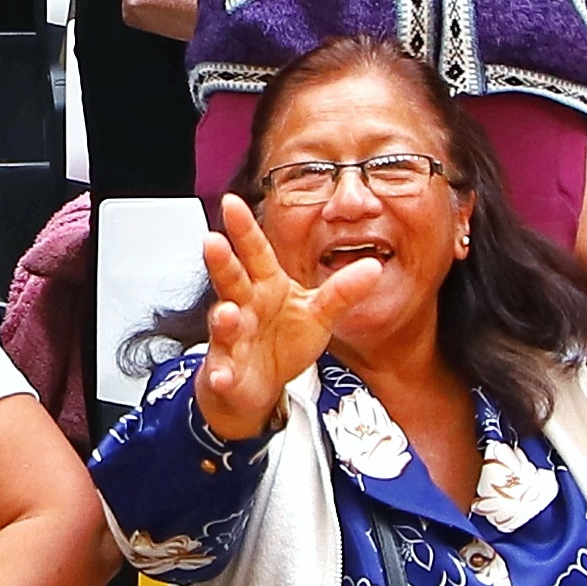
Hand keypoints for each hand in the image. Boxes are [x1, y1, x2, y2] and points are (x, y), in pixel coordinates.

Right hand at [188, 194, 338, 444]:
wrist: (260, 384)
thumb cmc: (284, 340)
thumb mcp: (318, 313)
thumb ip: (342, 291)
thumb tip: (373, 266)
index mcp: (266, 285)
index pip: (256, 252)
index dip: (244, 228)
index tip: (232, 201)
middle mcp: (244, 305)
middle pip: (231, 279)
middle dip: (221, 262)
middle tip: (213, 241)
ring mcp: (232, 338)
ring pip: (223, 323)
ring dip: (223, 319)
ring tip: (227, 315)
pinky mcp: (227, 370)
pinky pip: (221, 371)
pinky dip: (220, 375)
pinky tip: (222, 377)